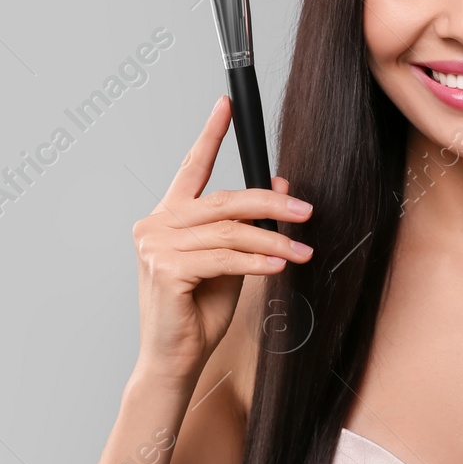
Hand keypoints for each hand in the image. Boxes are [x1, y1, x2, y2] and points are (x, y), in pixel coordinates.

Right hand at [131, 95, 312, 383]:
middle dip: (270, 204)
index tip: (226, 105)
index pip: (191, 167)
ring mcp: (156, 246)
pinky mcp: (165, 270)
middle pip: (223, 201)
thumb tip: (280, 186)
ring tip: (303, 250)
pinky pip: (224, 258)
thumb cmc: (199, 311)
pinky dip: (257, 261)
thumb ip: (246, 224)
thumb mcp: (231, 260)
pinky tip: (279, 266)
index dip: (211, 134)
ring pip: (229, 232)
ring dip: (273, 240)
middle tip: (307, 211)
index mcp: (168, 216)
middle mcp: (156, 225)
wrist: (175, 359)